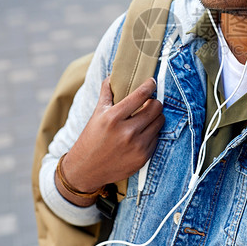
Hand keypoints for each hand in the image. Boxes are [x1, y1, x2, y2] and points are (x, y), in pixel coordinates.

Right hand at [58, 76, 163, 201]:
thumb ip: (106, 93)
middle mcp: (127, 132)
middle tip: (150, 102)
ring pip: (159, 121)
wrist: (86, 169)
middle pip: (156, 107)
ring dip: (156, 116)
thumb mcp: (96, 114)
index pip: (140, 95)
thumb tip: (112, 76)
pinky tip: (143, 132)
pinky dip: (152, 132)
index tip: (151, 82)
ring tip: (147, 117)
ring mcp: (137, 146)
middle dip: (154, 102)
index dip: (149, 85)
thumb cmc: (91, 138)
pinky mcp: (143, 157)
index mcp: (113, 118)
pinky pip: (157, 137)